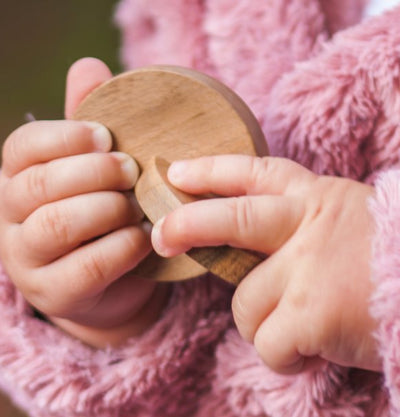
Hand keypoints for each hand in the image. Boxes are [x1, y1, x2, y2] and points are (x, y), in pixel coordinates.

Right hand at [0, 58, 167, 347]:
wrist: (105, 281)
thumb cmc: (99, 213)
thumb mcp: (91, 170)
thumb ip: (87, 125)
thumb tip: (88, 65)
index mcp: (17, 177)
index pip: (23, 147)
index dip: (65, 136)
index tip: (105, 135)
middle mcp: (11, 217)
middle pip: (39, 186)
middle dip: (93, 172)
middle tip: (131, 170)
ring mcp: (26, 260)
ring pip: (57, 225)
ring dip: (108, 209)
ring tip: (137, 205)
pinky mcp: (54, 295)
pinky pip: (87, 268)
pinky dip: (123, 248)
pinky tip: (144, 236)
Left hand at [151, 155, 379, 372]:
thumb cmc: (393, 262)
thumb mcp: (346, 225)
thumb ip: (299, 228)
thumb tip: (245, 250)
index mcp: (317, 199)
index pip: (254, 172)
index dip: (210, 170)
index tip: (174, 171)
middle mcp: (309, 225)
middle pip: (230, 219)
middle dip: (187, 224)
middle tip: (161, 235)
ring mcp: (309, 268)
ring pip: (245, 303)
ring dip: (261, 325)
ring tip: (295, 331)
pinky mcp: (313, 313)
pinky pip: (269, 344)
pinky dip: (282, 357)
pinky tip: (310, 353)